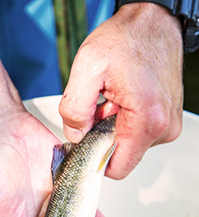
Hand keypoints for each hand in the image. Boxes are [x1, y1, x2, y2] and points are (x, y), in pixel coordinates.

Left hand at [59, 3, 182, 178]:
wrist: (153, 23)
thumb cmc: (126, 39)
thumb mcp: (88, 66)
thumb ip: (74, 107)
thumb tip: (75, 135)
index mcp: (147, 120)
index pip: (117, 168)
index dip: (96, 158)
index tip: (86, 138)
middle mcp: (164, 128)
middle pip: (122, 155)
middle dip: (103, 137)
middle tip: (100, 107)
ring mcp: (168, 125)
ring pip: (129, 144)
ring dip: (113, 127)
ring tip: (113, 99)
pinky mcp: (167, 120)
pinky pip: (138, 133)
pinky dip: (124, 121)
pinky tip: (122, 99)